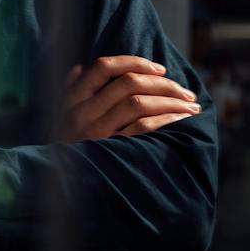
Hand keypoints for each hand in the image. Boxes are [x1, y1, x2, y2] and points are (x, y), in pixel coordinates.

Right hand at [59, 55, 200, 141]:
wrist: (62, 188)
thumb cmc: (65, 148)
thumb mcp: (59, 118)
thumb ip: (69, 92)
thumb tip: (81, 69)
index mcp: (71, 99)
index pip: (103, 67)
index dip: (134, 62)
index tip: (160, 69)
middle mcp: (81, 112)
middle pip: (128, 83)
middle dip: (164, 83)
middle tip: (186, 92)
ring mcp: (95, 132)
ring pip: (139, 103)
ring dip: (171, 101)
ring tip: (190, 107)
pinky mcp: (110, 150)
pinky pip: (144, 127)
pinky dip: (167, 119)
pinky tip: (181, 121)